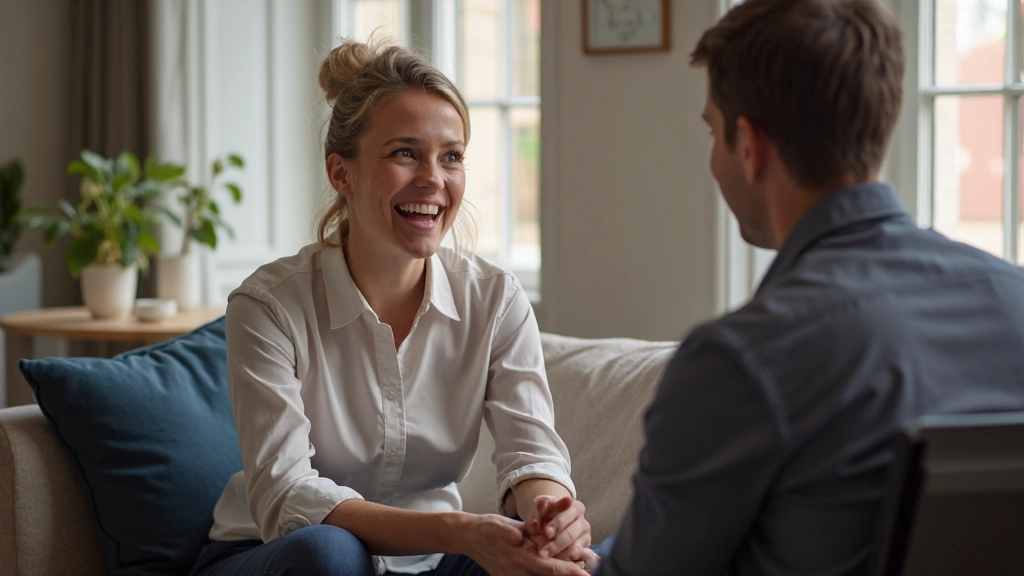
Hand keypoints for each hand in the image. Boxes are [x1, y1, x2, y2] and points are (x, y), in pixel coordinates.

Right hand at [464, 514, 589, 575]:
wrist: (468, 537)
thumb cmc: (488, 527)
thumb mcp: (498, 525)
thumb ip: (510, 532)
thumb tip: (518, 537)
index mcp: (519, 557)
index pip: (550, 568)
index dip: (569, 571)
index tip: (585, 574)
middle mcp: (518, 571)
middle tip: (587, 575)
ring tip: (578, 572)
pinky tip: (558, 572)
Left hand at [523, 496, 591, 560]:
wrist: (550, 523)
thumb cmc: (545, 513)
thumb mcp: (540, 507)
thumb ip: (538, 509)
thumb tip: (539, 512)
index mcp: (575, 507)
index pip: (566, 516)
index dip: (556, 525)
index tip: (546, 533)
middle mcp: (583, 522)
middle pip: (570, 535)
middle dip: (556, 544)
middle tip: (543, 552)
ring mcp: (585, 537)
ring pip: (574, 548)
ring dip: (559, 554)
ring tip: (546, 558)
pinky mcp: (585, 550)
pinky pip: (576, 558)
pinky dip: (566, 560)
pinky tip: (556, 561)